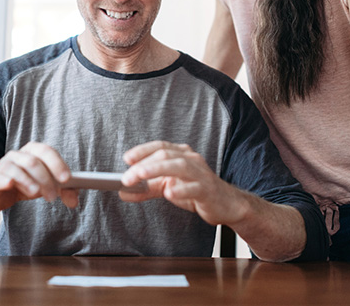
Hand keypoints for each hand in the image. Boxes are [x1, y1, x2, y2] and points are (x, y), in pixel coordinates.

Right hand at [0, 142, 77, 213]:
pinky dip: (6, 180)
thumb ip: (63, 191)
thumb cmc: (24, 186)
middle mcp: (17, 155)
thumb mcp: (45, 187)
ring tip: (36, 194)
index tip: (67, 178)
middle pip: (34, 162)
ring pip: (18, 169)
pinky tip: (11, 185)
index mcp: (33, 151)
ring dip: (29, 182)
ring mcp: (3, 166)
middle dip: (46, 179)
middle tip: (53, 196)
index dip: (57, 163)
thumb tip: (74, 201)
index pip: (46, 151)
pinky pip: (0, 177)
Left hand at [120, 140, 246, 226]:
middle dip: (144, 165)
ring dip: (157, 170)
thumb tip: (123, 192)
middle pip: (166, 155)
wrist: (226, 204)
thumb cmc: (195, 191)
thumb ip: (147, 188)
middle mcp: (191, 159)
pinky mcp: (207, 190)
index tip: (127, 158)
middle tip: (126, 177)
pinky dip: (181, 189)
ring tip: (140, 176)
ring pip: (179, 166)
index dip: (143, 150)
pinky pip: (194, 187)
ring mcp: (200, 173)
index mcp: (181, 154)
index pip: (160, 146)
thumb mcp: (168, 187)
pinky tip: (169, 193)